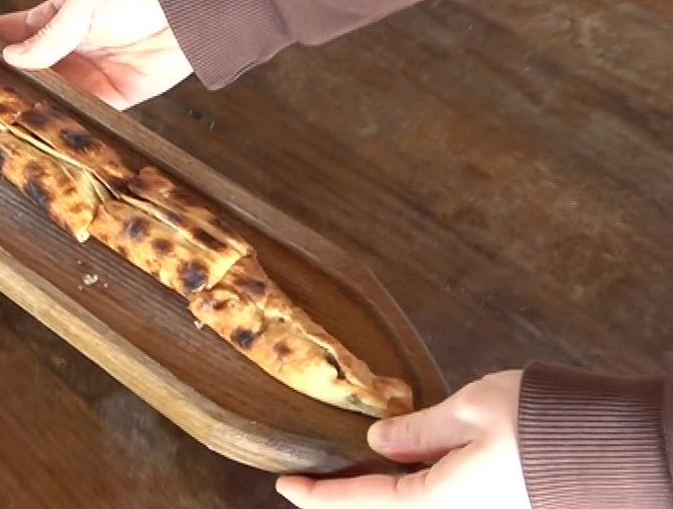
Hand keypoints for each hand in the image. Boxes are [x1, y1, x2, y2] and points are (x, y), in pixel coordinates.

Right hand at [0, 0, 192, 109]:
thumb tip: (12, 57)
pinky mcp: (112, 100)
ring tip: (5, 124)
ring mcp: (86, 78)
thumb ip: (49, 35)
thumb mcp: (83, 5)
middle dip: (4, 87)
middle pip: (25, 75)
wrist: (188, 12)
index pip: (8, 34)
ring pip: (50, 100)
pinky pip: (83, 117)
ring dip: (32, 110)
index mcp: (52, 20)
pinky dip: (67, 125)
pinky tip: (48, 132)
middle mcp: (65, 52)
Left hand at [277, 371, 530, 508]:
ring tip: (353, 468)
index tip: (284, 485)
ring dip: (383, 492)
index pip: (360, 503)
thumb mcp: (468, 409)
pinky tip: (407, 464)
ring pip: (416, 506)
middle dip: (348, 498)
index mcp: (439, 501)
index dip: (318, 496)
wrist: (623, 448)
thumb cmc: (544, 423)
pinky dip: (416, 487)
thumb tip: (378, 441)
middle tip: (313, 479)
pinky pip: (444, 501)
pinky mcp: (503, 507)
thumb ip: (418, 428)